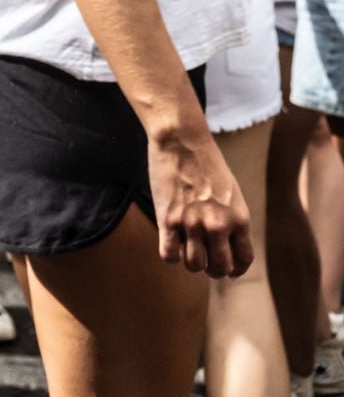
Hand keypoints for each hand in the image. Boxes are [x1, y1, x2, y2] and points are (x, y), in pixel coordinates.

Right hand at [149, 123, 252, 276]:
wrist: (182, 142)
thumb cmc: (207, 165)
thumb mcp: (232, 194)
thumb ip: (232, 220)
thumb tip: (224, 245)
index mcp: (239, 219)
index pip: (243, 260)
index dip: (234, 269)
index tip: (227, 268)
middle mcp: (218, 225)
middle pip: (219, 269)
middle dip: (212, 269)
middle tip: (205, 261)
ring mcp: (192, 224)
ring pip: (193, 265)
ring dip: (190, 262)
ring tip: (187, 249)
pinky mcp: (167, 219)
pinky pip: (169, 255)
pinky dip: (170, 254)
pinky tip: (171, 242)